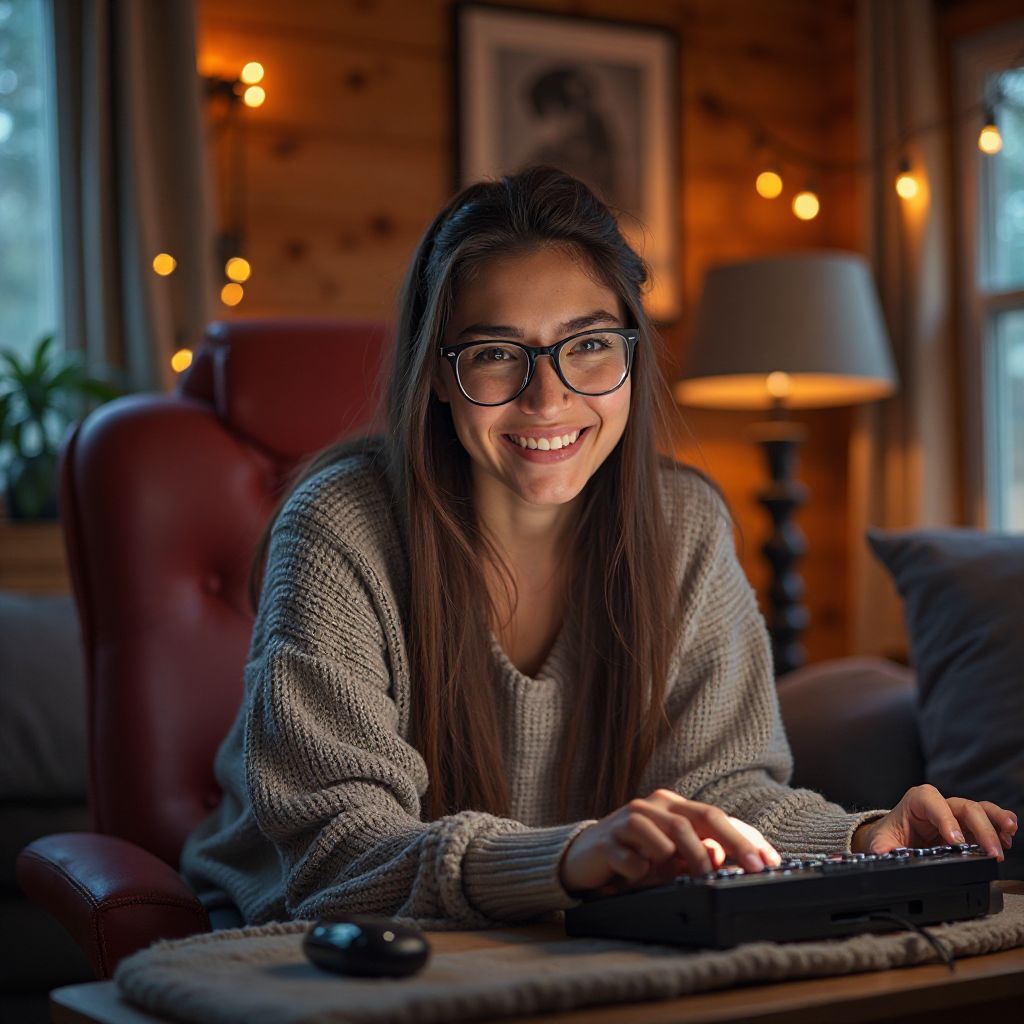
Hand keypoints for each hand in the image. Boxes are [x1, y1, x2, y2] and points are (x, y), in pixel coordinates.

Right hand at [559, 788, 780, 894]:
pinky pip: (637, 858)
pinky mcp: (608, 839)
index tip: (769, 862)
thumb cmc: (634, 856)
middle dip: (733, 843)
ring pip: (673, 834)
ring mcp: (630, 818)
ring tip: (688, 877)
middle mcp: (654, 805)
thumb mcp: (671, 858)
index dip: (746, 838)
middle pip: (701, 818)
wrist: (582, 859)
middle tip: (754, 868)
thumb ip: (697, 853)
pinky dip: (646, 873)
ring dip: (688, 860)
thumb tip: (721, 857)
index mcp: (672, 805)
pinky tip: (638, 877)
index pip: (716, 817)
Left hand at [852, 784, 1017, 859]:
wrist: (895, 838)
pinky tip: (1008, 838)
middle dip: (980, 828)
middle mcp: (939, 804)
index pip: (931, 802)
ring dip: (996, 821)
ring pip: (979, 809)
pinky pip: (987, 819)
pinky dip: (999, 826)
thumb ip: (882, 850)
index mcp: (916, 802)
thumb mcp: (881, 843)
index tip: (956, 842)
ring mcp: (955, 814)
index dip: (945, 819)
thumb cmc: (890, 836)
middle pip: (963, 806)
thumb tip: (882, 857)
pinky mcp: (966, 826)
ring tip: (1009, 834)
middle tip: (991, 853)